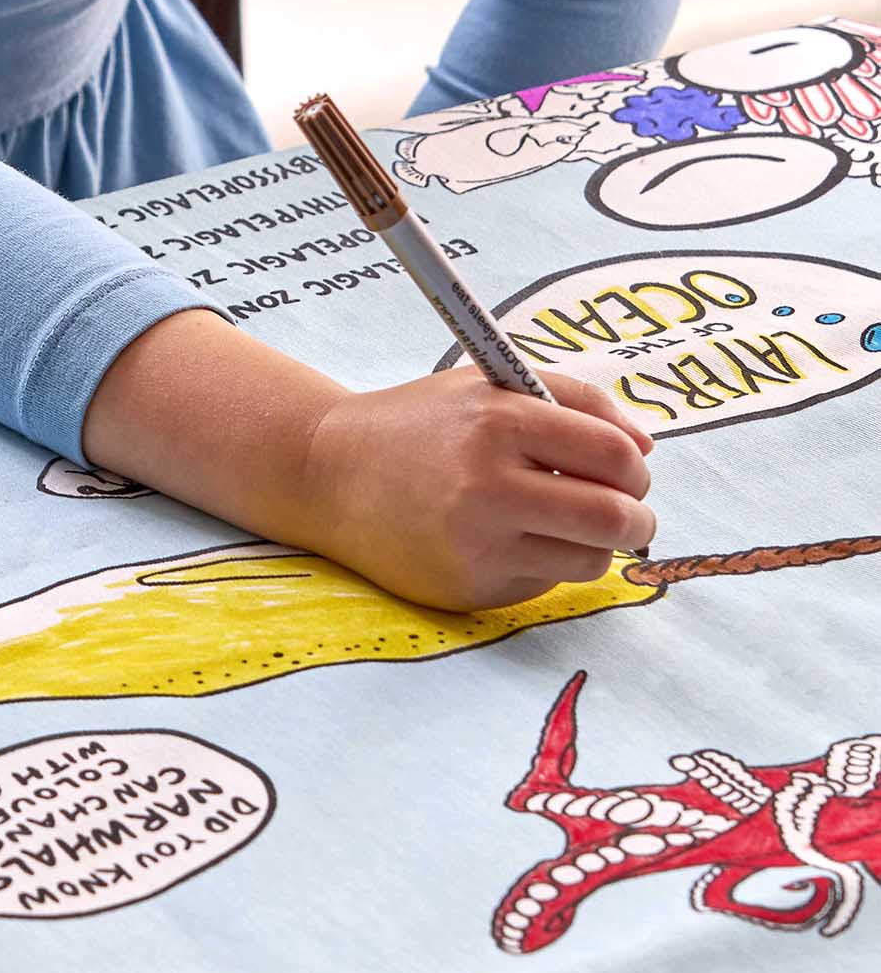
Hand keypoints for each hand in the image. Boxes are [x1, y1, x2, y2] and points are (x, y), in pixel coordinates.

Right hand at [298, 367, 656, 609]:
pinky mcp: (469, 585)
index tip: (628, 471)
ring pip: (590, 560)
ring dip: (592, 545)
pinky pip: (545, 583)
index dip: (636, 467)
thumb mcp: (486, 387)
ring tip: (561, 525)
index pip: (614, 454)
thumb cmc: (419, 425)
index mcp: (497, 421)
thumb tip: (645, 448)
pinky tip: (506, 540)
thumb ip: (572, 400)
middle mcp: (487, 483)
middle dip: (637, 518)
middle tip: (626, 512)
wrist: (327, 470)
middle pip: (616, 517)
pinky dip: (543, 563)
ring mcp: (477, 541)